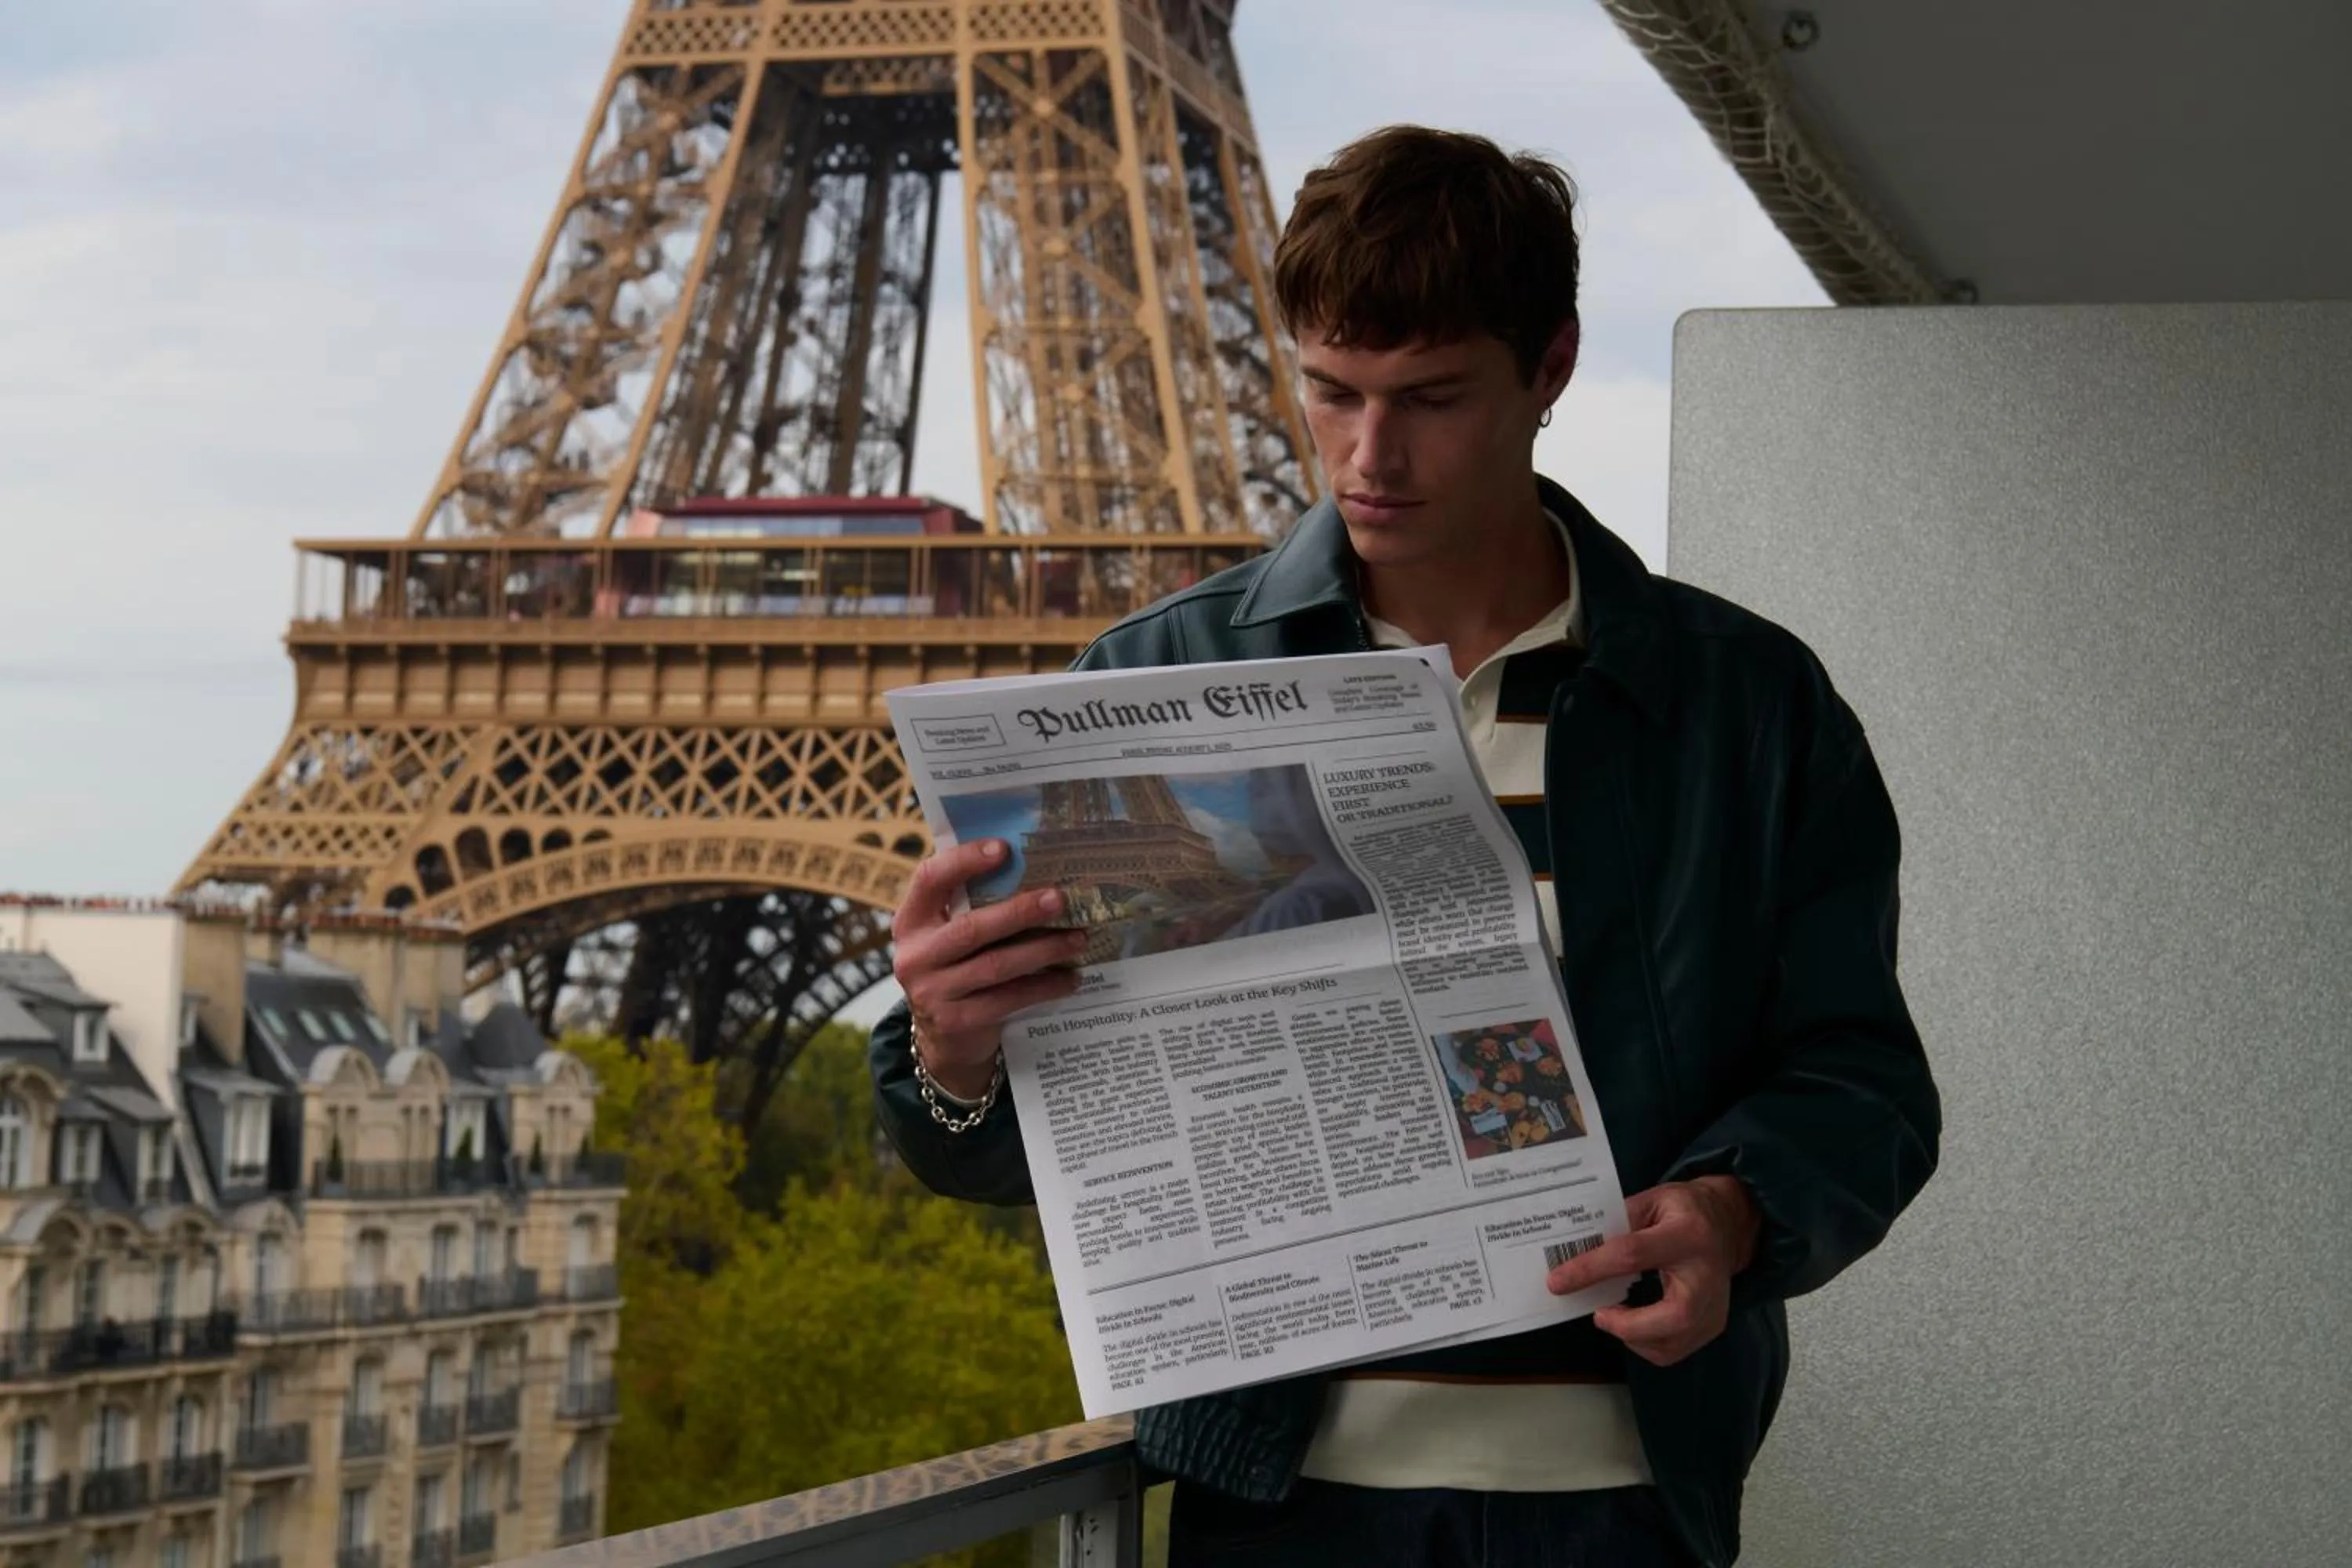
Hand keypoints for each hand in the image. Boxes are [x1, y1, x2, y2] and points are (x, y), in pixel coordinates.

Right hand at [892, 839, 1089, 1099]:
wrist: (943, 1035)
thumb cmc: (956, 966)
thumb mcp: (950, 933)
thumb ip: (973, 904)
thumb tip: (1034, 865)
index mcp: (911, 920)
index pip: (930, 879)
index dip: (964, 861)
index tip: (1004, 849)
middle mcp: (914, 955)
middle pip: (972, 928)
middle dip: (1020, 911)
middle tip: (1060, 899)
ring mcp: (930, 992)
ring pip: (995, 965)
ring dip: (1043, 950)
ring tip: (1078, 939)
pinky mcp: (955, 1022)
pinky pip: (1007, 1000)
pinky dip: (1043, 988)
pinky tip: (1070, 978)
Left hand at [1544, 1175, 1761, 1366]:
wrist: (1729, 1224)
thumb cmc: (1684, 1209)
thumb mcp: (1651, 1199)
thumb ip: (1618, 1222)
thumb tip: (1576, 1251)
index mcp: (1687, 1234)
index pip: (1632, 1255)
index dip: (1591, 1270)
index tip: (1557, 1282)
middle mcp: (1707, 1274)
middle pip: (1672, 1316)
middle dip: (1627, 1325)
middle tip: (1598, 1314)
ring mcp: (1715, 1305)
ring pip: (1672, 1343)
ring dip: (1632, 1336)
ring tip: (1612, 1315)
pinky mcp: (1714, 1324)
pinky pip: (1674, 1350)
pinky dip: (1646, 1344)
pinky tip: (1634, 1323)